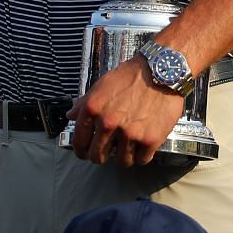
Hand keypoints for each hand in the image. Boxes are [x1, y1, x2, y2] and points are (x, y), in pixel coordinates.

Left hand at [66, 56, 186, 166]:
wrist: (161, 70)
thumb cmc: (131, 76)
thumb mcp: (102, 84)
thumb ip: (85, 103)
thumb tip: (71, 115)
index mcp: (93, 109)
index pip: (79, 142)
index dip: (81, 151)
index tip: (85, 153)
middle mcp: (108, 123)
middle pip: (98, 157)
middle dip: (101, 156)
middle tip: (108, 151)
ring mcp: (129, 133)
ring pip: (121, 161)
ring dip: (124, 155)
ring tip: (128, 145)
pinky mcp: (150, 140)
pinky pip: (141, 159)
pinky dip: (142, 155)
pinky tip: (142, 144)